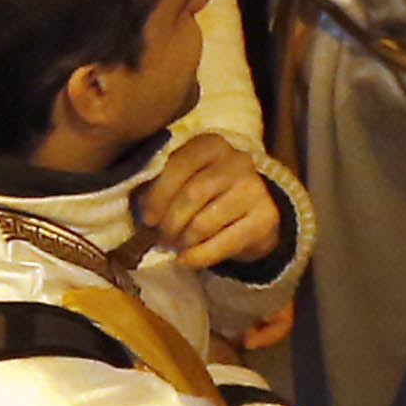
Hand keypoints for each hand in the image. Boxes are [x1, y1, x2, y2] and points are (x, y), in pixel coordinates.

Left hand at [139, 131, 286, 273]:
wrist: (251, 214)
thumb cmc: (206, 195)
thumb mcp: (183, 180)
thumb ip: (159, 185)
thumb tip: (139, 208)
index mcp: (211, 145)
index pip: (179, 165)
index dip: (157, 196)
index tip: (147, 219)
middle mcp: (237, 161)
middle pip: (192, 195)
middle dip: (169, 222)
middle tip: (160, 238)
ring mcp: (255, 188)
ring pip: (204, 222)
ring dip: (182, 241)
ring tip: (175, 246)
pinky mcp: (266, 218)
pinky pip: (224, 243)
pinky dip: (198, 257)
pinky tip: (185, 261)